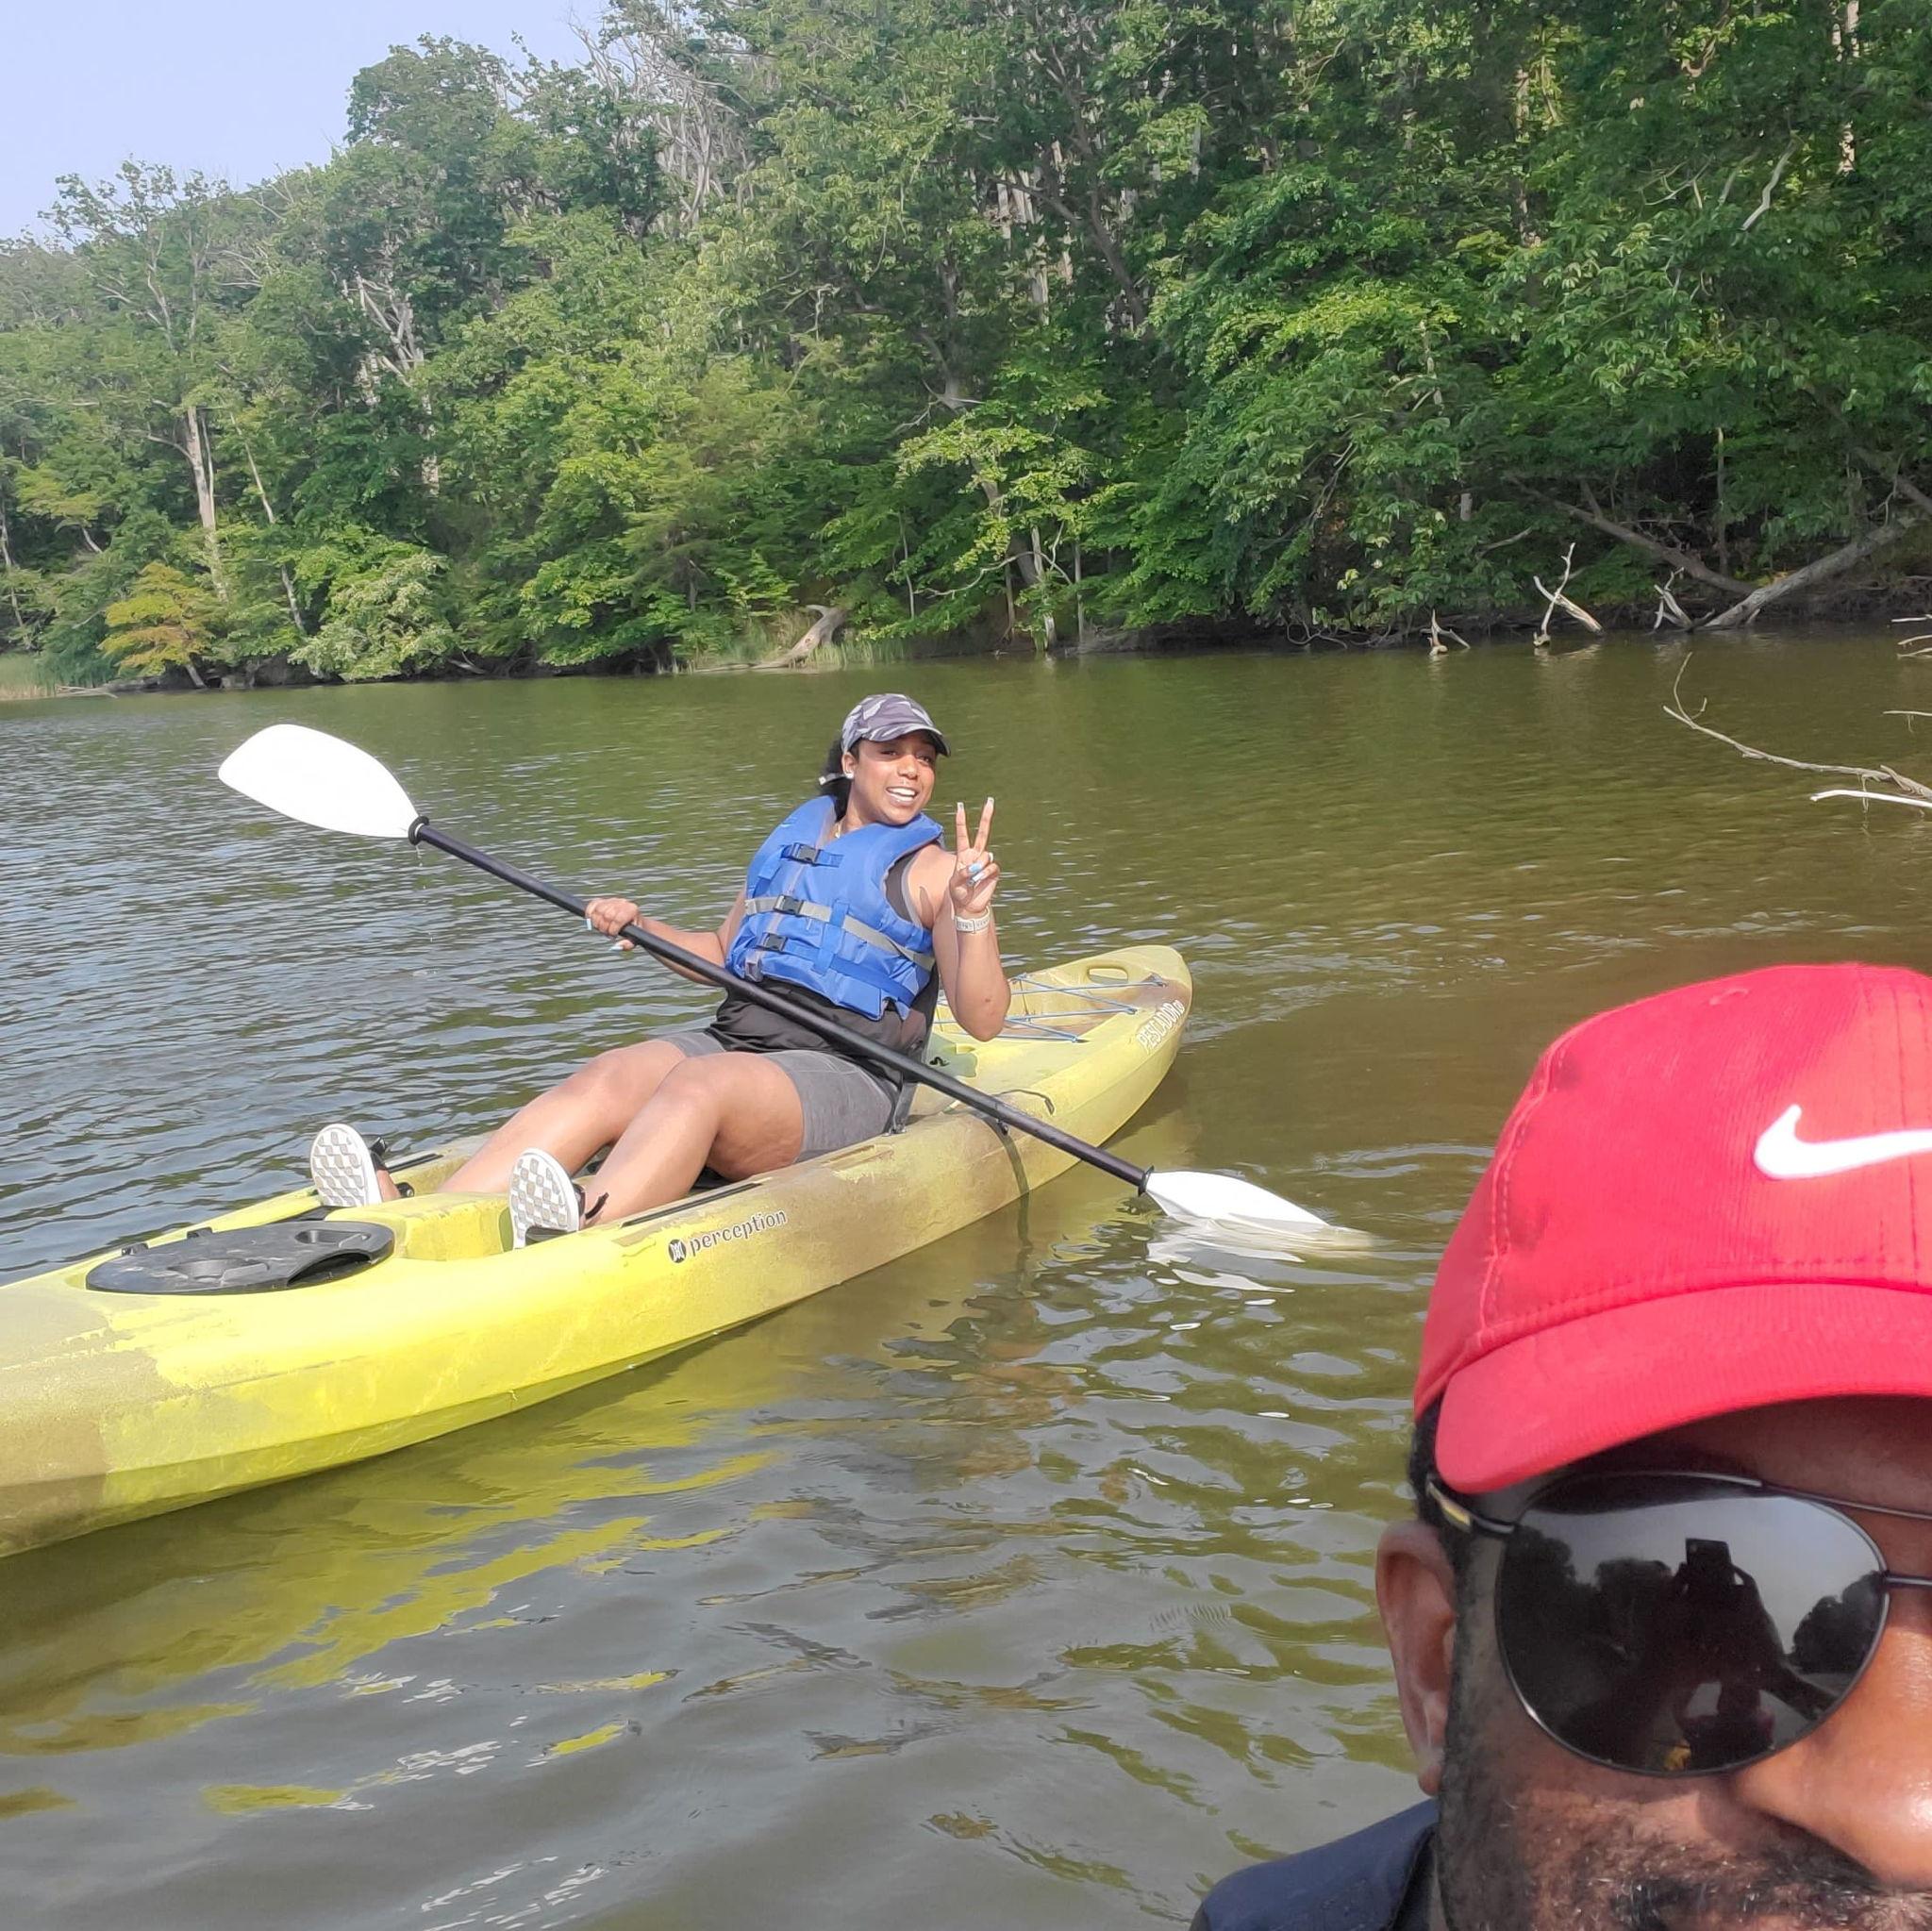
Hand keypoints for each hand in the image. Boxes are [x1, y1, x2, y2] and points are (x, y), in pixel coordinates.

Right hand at [586, 896, 640, 950]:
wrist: (634, 921)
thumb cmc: (635, 931)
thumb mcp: (635, 940)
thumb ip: (627, 945)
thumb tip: (616, 946)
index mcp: (632, 911)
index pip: (618, 919)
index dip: (612, 929)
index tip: (613, 936)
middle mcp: (623, 903)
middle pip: (607, 914)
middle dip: (604, 927)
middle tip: (606, 934)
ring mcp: (613, 900)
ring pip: (599, 909)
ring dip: (596, 922)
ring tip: (601, 928)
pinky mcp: (605, 900)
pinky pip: (593, 903)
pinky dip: (589, 912)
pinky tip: (591, 920)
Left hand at [949, 799, 999, 920]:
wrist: (969, 907)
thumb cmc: (958, 894)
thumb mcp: (954, 884)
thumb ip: (961, 874)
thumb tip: (974, 867)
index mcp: (963, 855)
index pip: (962, 835)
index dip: (961, 821)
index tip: (960, 807)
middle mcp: (975, 855)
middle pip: (982, 833)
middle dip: (986, 817)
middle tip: (990, 801)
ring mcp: (985, 863)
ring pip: (986, 855)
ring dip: (978, 866)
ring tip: (972, 879)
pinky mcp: (994, 871)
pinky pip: (992, 866)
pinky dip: (985, 873)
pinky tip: (979, 881)